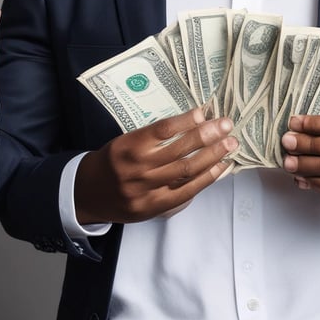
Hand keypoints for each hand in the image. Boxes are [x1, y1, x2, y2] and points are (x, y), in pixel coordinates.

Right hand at [74, 108, 237, 223]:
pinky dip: (207, 178)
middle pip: (180, 151)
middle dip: (208, 136)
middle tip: (227, 124)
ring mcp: (147, 191)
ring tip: (230, 143)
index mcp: (129, 146)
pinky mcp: (155, 208)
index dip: (187, 120)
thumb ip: (155, 136)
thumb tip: (196, 122)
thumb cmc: (113, 161)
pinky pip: (187, 192)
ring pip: (187, 171)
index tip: (205, 111)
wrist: (89, 193)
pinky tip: (221, 167)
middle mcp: (138, 169)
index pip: (163, 130)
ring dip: (213, 156)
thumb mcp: (126, 141)